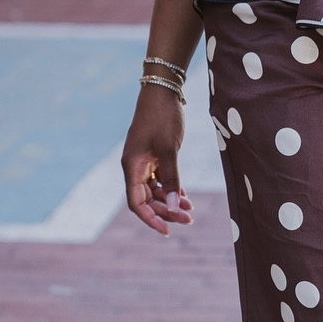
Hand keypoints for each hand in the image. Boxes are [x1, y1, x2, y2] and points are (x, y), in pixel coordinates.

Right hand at [122, 85, 193, 234]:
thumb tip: (172, 205)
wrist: (162, 91)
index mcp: (132, 167)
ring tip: (190, 210)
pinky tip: (185, 198)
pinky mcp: (154, 156)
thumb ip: (171, 178)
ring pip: (155, 191)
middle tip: (188, 219)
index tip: (167, 230)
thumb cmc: (162, 117)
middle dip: (166, 211)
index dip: (150, 218)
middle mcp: (135, 167)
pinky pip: (160, 180)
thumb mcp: (169, 149)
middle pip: (146, 200)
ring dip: (170, 201)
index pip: (136, 203)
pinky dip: (171, 189)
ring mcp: (144, 162)